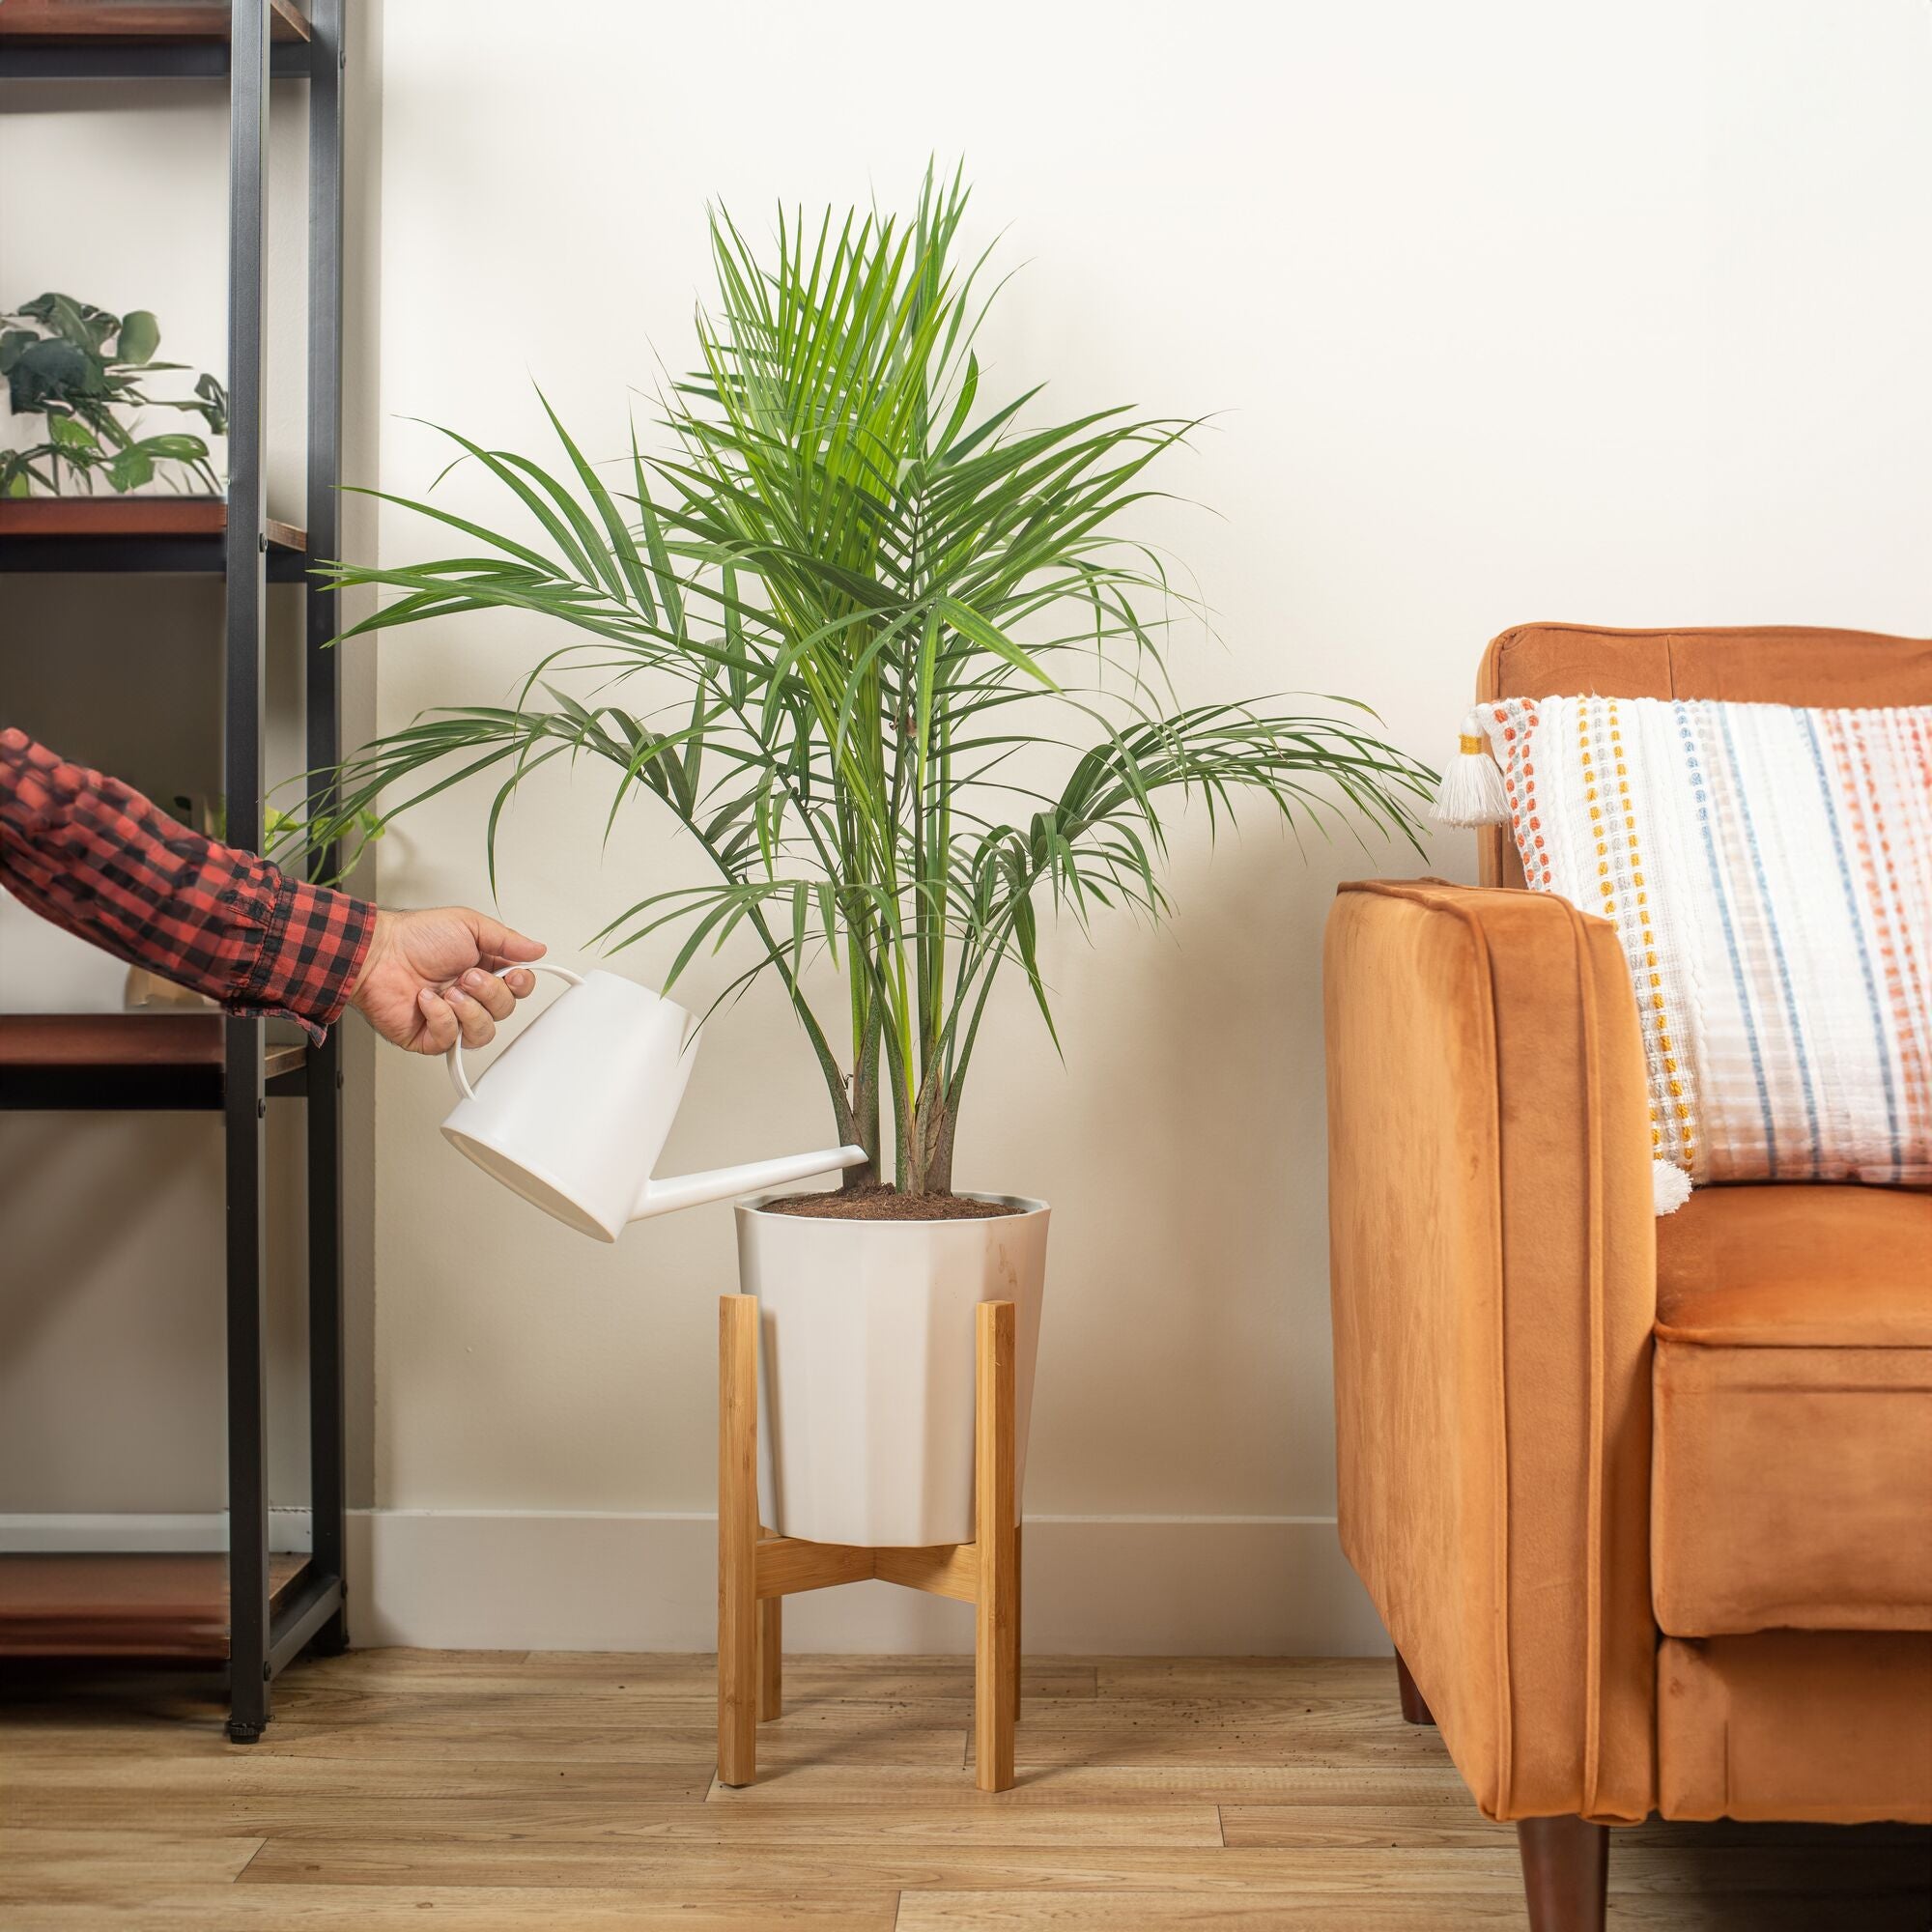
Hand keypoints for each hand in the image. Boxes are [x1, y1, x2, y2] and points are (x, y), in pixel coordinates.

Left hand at [349, 906, 545, 1053]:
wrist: (376, 954)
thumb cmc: (415, 937)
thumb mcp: (469, 925)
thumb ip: (508, 940)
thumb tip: (538, 949)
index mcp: (484, 969)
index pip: (518, 989)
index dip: (521, 985)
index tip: (514, 974)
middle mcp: (471, 996)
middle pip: (505, 1011)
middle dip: (489, 993)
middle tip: (467, 976)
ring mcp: (452, 1018)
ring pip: (484, 1033)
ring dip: (469, 1010)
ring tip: (449, 991)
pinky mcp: (431, 1036)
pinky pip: (451, 1041)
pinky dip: (442, 1019)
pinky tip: (427, 1001)